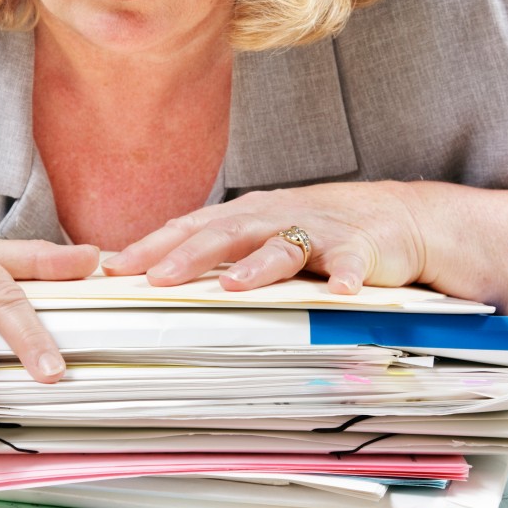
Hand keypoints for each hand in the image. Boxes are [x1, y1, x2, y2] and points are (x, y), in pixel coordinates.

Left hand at [103, 182, 428, 292]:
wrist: (393, 216)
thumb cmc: (316, 229)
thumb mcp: (260, 231)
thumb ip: (217, 249)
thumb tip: (155, 274)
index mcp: (246, 216)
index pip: (190, 227)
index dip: (153, 245)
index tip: (114, 267)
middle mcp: (275, 217)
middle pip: (226, 233)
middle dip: (189, 255)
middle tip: (157, 278)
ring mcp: (317, 231)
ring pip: (283, 246)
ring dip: (258, 265)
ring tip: (234, 285)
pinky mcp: (359, 247)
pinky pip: (350, 263)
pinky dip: (346, 276)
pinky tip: (340, 292)